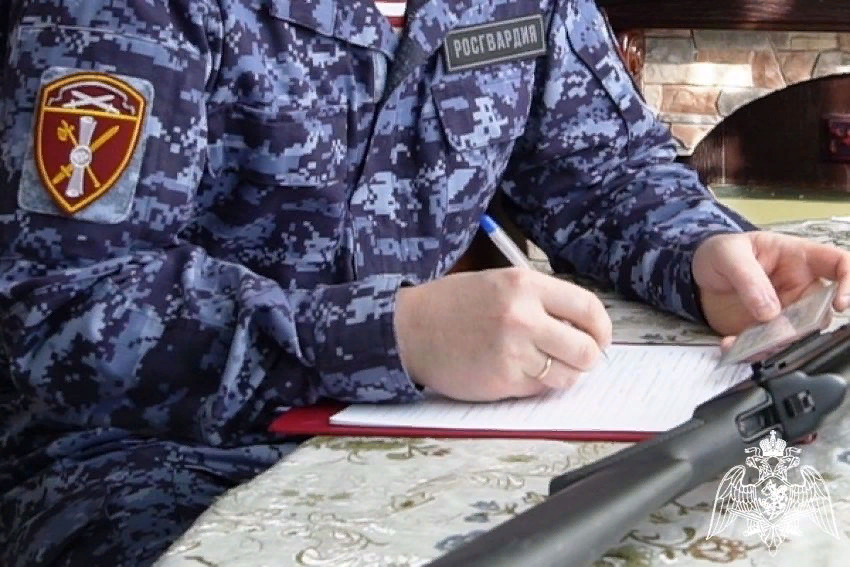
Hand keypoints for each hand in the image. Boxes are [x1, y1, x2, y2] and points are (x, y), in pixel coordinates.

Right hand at [394, 268, 612, 401]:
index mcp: (525, 285)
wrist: (410, 329)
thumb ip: (540, 301)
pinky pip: (538, 389)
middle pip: (587, 350)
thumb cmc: (453, 305)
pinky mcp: (502, 381)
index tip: (598, 338)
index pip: (588, 309)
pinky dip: (534, 384)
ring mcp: (513, 352)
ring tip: (539, 364)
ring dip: (560, 374)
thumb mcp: (499, 284)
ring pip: (566, 376)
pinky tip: (513, 370)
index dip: (601, 329)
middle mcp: (523, 317)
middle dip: (587, 358)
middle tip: (576, 358)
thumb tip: (583, 330)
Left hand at [692, 231, 849, 336]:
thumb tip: (769, 312)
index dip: (848, 283)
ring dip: (775, 344)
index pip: (839, 264)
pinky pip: (767, 346)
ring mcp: (783, 310)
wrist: (697, 272)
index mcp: (798, 257)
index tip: (840, 303)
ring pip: (796, 334)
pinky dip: (751, 351)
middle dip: (804, 326)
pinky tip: (731, 345)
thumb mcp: (729, 255)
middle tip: (778, 332)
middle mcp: (798, 286)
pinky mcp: (764, 329)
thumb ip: (748, 278)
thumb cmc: (720, 252)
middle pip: (820, 310)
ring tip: (747, 343)